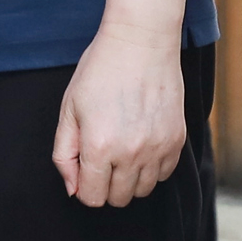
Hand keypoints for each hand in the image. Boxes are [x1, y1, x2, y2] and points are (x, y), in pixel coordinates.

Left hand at [54, 21, 184, 208]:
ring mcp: (157, 148)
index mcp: (99, 147)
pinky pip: (164, 174)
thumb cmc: (100, 71)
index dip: (85, 186)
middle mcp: (130, 153)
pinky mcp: (176, 140)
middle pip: (118, 199)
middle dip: (106, 184)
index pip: (92, 197)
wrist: (141, 41)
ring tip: (123, 149)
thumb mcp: (69, 109)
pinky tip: (142, 143)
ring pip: (143, 190)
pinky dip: (151, 167)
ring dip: (130, 178)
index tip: (86, 168)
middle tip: (103, 156)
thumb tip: (73, 189)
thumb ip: (64, 154)